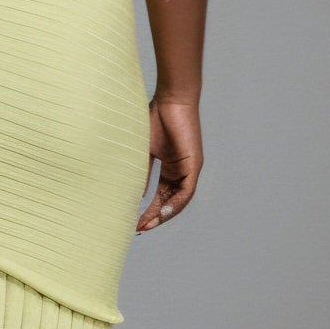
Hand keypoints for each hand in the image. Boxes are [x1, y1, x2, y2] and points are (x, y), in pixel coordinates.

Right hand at [137, 94, 202, 232]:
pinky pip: (186, 191)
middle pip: (169, 202)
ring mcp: (189, 169)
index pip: (160, 196)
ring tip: (148, 225)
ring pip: (179, 201)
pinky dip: (175, 204)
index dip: (148, 210)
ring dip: (164, 215)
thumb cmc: (155, 118)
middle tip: (140, 229)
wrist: (171, 99)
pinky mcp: (194, 165)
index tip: (135, 221)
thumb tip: (134, 195)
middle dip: (155, 217)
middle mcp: (180, 172)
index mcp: (169, 168)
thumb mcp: (144, 151)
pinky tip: (162, 213)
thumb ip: (142, 172)